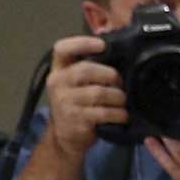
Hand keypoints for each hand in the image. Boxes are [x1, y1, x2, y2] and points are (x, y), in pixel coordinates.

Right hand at [44, 35, 125, 161]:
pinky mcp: (76, 119)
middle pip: (87, 70)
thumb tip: (113, 48)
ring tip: (122, 101)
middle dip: (111, 75)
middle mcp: (57, 83)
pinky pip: (104, 112)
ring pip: (99, 92)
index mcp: (58, 70)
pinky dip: (119, 114)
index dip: (83, 43)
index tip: (102, 45)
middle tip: (121, 84)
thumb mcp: (74, 84)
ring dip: (118, 97)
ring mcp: (65, 101)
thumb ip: (87, 68)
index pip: (62, 49)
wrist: (65, 136)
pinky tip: (122, 115)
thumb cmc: (75, 104)